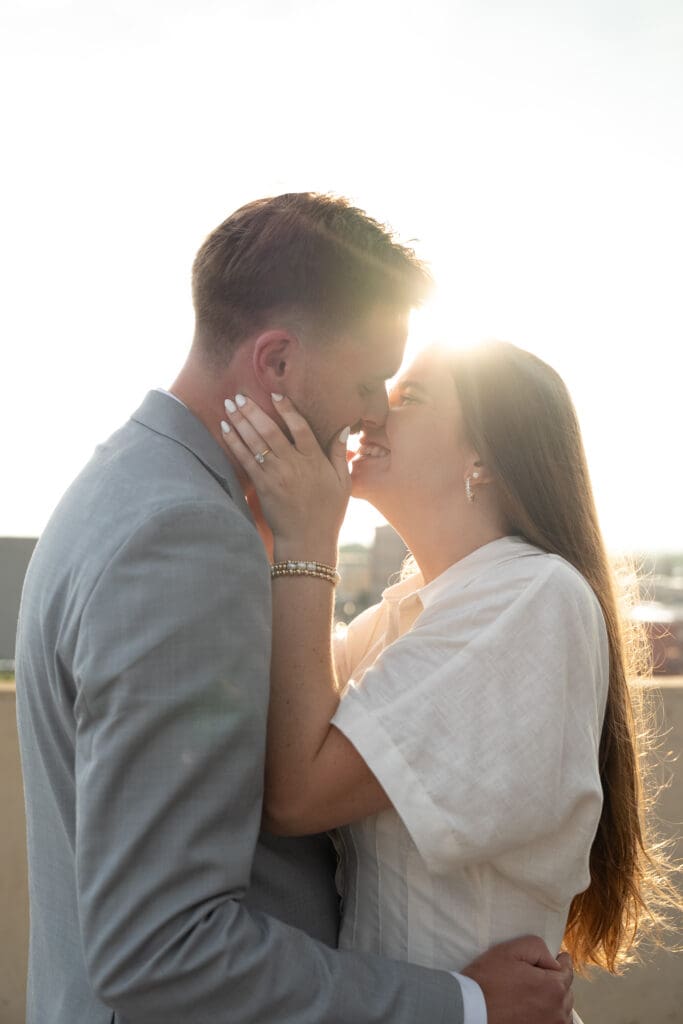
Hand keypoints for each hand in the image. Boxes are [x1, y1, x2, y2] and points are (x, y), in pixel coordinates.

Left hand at [220, 393, 350, 555]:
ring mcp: (276, 475)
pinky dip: (234, 443)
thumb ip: (339, 453)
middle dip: (253, 410)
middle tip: (239, 395)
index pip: (300, 427)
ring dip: (240, 421)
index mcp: (315, 460)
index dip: (287, 409)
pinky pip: (245, 460)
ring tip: (228, 405)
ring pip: (255, 442)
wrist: (307, 541)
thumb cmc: (328, 512)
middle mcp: (294, 464)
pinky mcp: (263, 486)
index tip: (275, 394)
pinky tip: (225, 430)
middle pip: (271, 430)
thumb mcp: (343, 482)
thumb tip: (344, 427)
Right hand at [461, 936, 573, 1023]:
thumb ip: (538, 947)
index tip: (556, 958)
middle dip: (556, 981)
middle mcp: (558, 1011)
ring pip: (562, 1011)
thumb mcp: (510, 950)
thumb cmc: (488, 980)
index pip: (567, 970)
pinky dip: (550, 1017)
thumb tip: (553, 960)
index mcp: (554, 987)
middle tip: (539, 976)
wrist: (471, 1010)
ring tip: (537, 994)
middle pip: (566, 991)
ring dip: (555, 1001)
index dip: (560, 961)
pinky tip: (536, 1011)